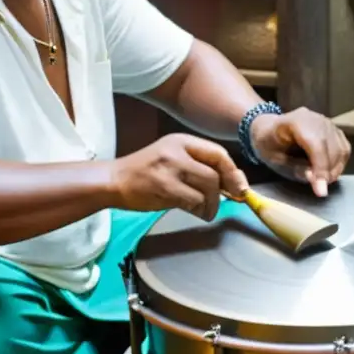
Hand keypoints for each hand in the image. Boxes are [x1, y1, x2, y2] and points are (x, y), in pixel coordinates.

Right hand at [111, 133, 248, 219]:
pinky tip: (194, 211)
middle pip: (215, 173)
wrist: (113, 180)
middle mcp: (177, 151)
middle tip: (226, 202)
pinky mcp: (163, 187)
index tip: (240, 188)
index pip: (218, 153)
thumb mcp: (173, 159)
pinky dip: (198, 210)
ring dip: (211, 204)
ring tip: (206, 210)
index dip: (233, 172)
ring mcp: (169, 168)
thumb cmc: (147, 172)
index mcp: (182, 141)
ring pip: (206, 188)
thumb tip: (233, 183)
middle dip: (225, 192)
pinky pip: (192, 201)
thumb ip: (199, 166)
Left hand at [249, 107, 351, 196]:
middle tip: (320, 189)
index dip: (320, 168)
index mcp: (296, 121)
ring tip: (323, 182)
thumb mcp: (274, 158)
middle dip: (328, 172)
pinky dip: (340, 163)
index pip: (316, 144)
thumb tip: (314, 178)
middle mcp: (316, 119)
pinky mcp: (334, 129)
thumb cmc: (269, 143)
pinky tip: (330, 173)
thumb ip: (294, 168)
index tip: (321, 190)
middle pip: (332, 147)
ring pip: (341, 148)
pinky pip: (344, 148)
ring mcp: (327, 122)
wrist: (269, 128)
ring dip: (336, 169)